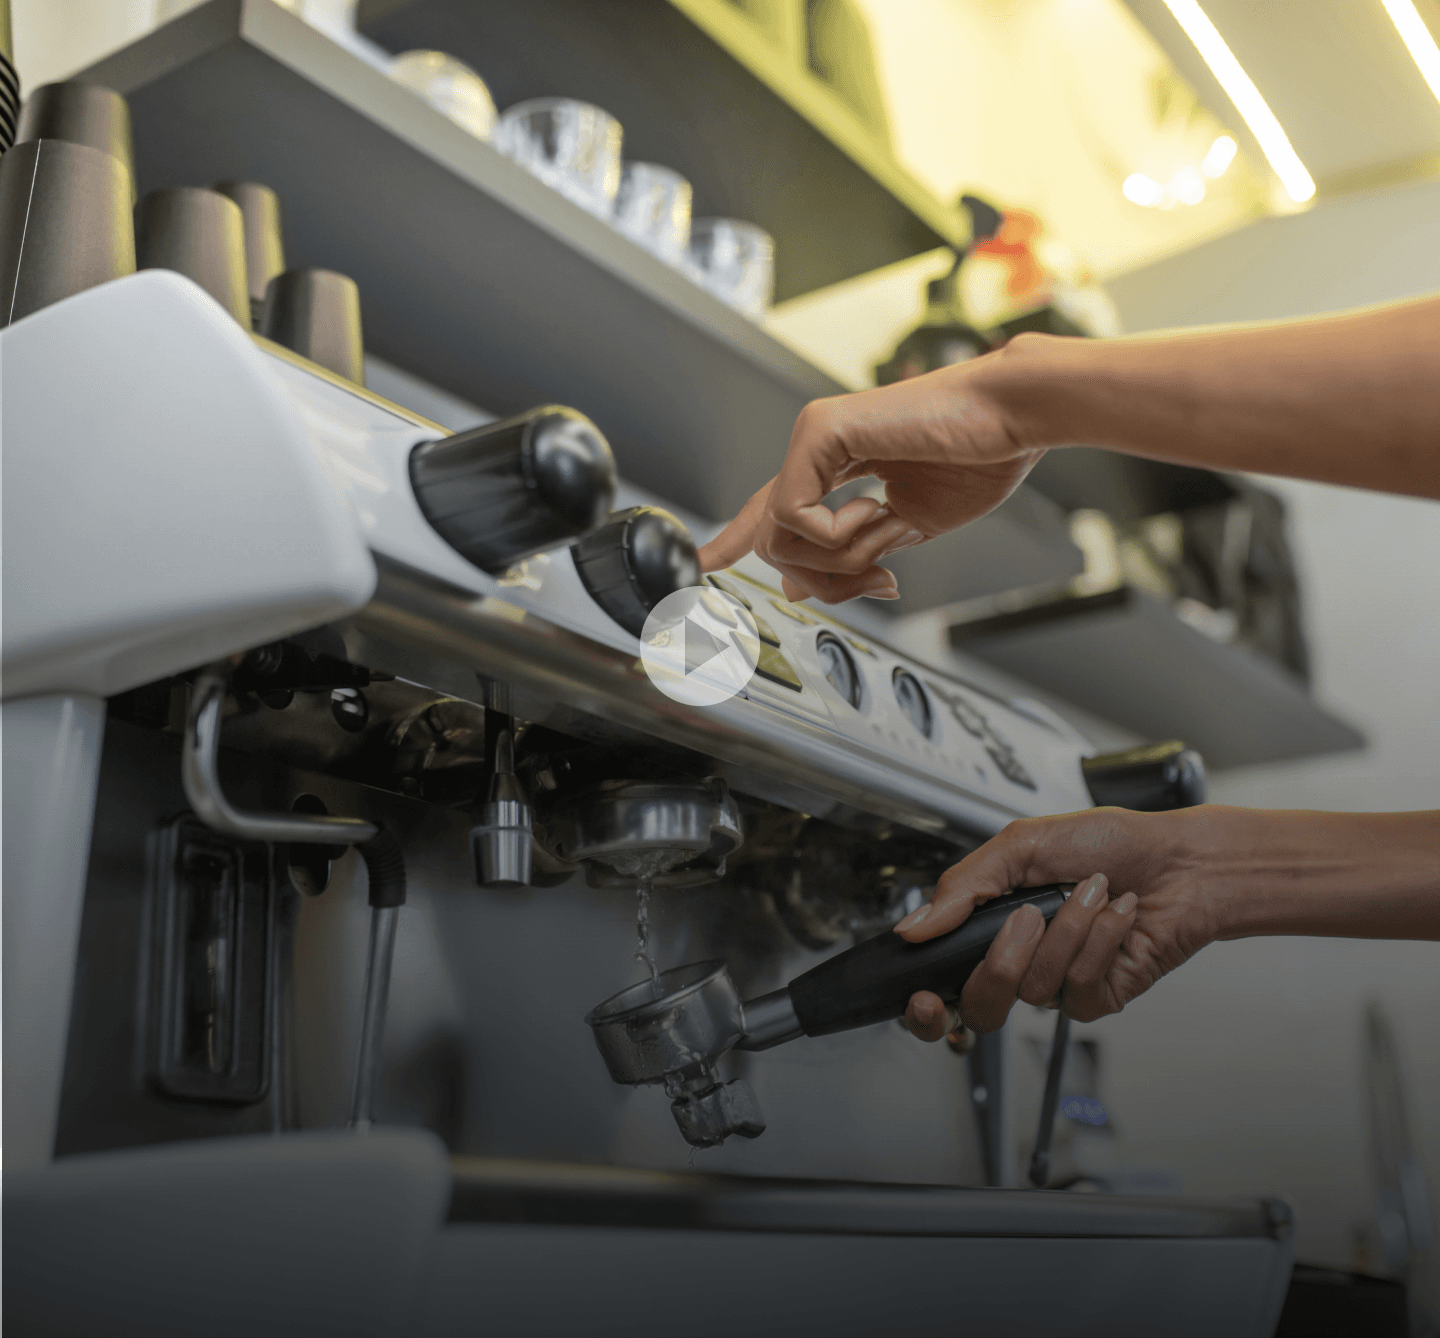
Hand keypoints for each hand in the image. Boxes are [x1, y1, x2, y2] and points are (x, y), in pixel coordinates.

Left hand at [696, 356, 1044, 603]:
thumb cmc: (981, 459)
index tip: (704, 564)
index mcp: (839, 465)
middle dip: (822, 578)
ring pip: (778, 535)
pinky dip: (838, 535)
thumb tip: (797, 585)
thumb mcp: (905, 530)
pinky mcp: (818, 432)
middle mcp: (818, 447)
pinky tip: (877, 511)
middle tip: (880, 578)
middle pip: (772, 537)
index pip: (775, 509)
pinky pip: (794, 516)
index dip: (736, 538)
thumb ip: (851, 555)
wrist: (1016, 420)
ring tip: (887, 532)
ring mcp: (814, 436)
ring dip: (838, 559)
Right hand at [897, 807, 1222, 1040]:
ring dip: (1068, 930)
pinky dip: (1100, 942)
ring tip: (1090, 892)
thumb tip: (915, 927)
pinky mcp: (1099, 995)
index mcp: (990, 925)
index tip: (925, 997)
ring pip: (1035, 988)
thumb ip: (961, 887)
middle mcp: (1021, 959)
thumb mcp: (1020, 846)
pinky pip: (1080, 990)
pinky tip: (1117, 915)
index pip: (941, 984)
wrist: (1178, 857)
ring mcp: (1059, 981)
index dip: (925, 1005)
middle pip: (981, 1004)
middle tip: (1026, 918)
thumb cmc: (1108, 842)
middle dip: (1002, 961)